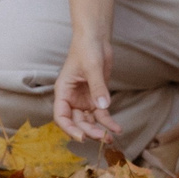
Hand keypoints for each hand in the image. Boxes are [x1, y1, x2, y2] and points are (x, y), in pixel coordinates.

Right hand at [53, 28, 119, 145]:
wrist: (96, 38)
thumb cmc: (87, 49)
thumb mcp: (92, 67)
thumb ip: (97, 88)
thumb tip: (103, 107)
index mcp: (63, 92)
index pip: (61, 116)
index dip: (69, 129)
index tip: (81, 137)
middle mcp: (72, 99)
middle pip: (77, 122)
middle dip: (88, 131)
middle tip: (102, 137)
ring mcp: (84, 100)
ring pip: (89, 121)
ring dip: (98, 130)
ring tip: (111, 138)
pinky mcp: (96, 98)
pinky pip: (101, 114)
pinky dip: (108, 122)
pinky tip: (117, 129)